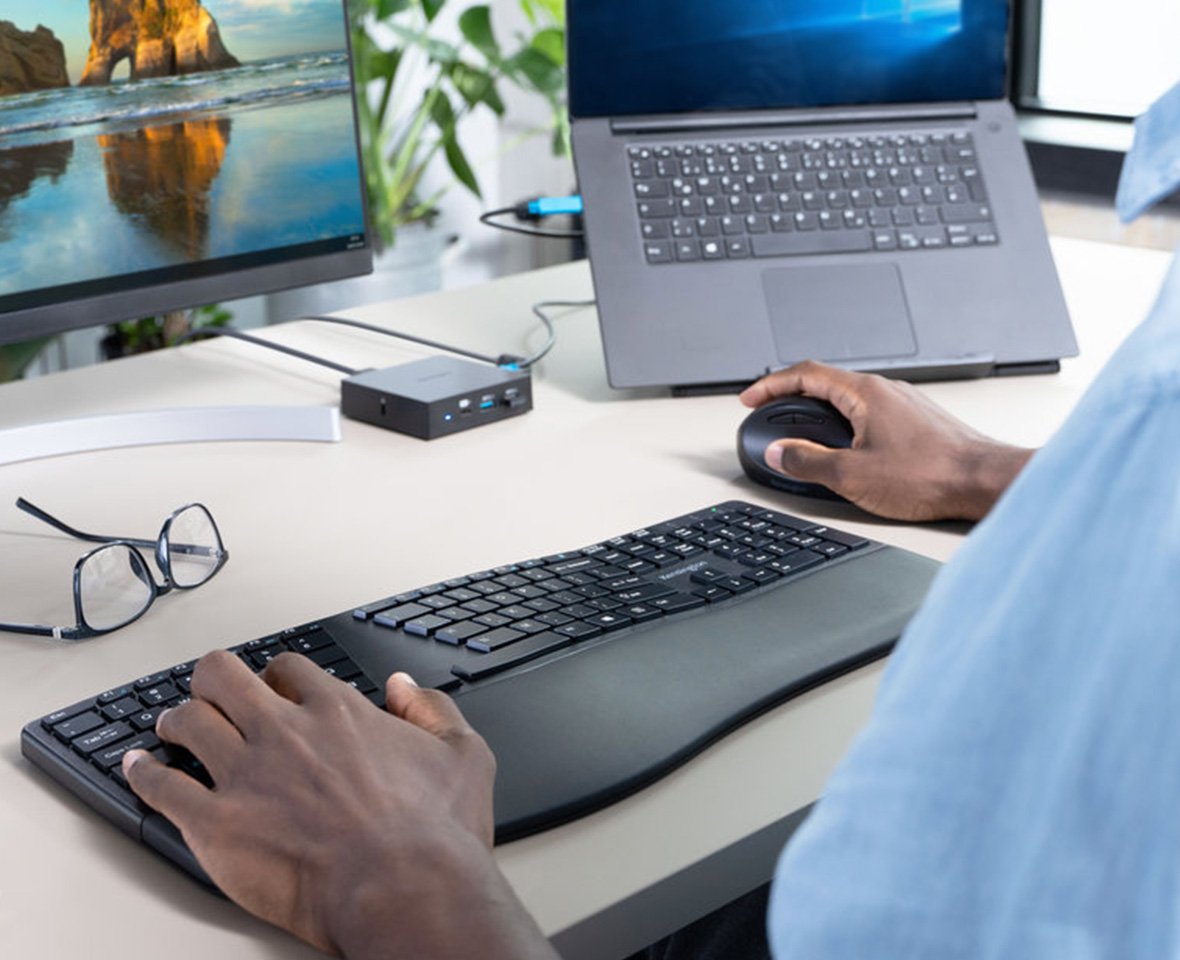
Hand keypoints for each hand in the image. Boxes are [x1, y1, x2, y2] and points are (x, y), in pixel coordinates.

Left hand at [123, 651, 556, 959]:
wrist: (406, 890)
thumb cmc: (435, 834)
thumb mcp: (464, 755)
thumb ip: (433, 709)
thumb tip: (403, 687)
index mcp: (339, 713)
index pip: (289, 669)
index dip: (277, 675)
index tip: (275, 687)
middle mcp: (286, 732)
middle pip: (223, 677)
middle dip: (212, 678)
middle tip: (209, 689)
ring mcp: (247, 775)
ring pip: (188, 722)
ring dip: (176, 719)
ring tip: (171, 725)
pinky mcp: (218, 824)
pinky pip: (162, 787)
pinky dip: (144, 774)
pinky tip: (140, 769)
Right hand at [739, 361, 1033, 520]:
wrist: (984, 481)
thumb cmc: (929, 475)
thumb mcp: (852, 475)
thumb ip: (807, 461)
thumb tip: (779, 452)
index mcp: (865, 394)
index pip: (805, 374)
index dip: (771, 384)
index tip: (750, 396)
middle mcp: (885, 390)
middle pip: (825, 382)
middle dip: (791, 397)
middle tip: (770, 413)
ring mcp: (902, 404)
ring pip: (848, 398)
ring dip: (818, 411)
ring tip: (802, 433)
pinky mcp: (915, 421)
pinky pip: (868, 412)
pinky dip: (844, 422)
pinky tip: (845, 446)